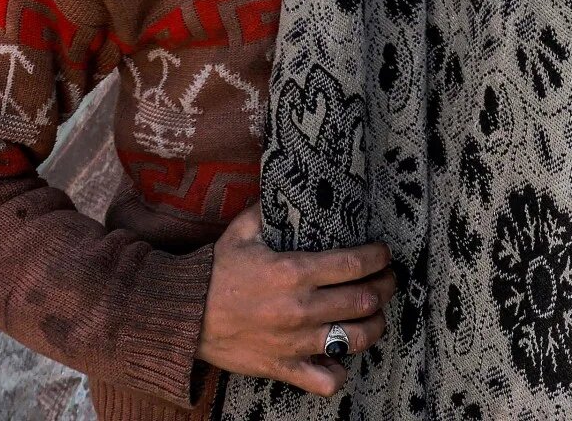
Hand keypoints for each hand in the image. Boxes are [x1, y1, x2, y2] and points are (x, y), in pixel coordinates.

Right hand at [197, 202, 395, 396]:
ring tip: (374, 315)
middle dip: (385, 287)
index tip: (383, 254)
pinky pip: (327, 381)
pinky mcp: (285, 366)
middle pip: (365, 300)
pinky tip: (338, 357)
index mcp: (292, 271)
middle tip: (386, 280)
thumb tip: (289, 190)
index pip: (354, 263)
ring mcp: (295, 341)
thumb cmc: (214, 272)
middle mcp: (300, 308)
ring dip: (375, 326)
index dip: (378, 257)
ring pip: (358, 339)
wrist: (184, 314)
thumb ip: (267, 211)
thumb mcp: (239, 233)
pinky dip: (339, 372)